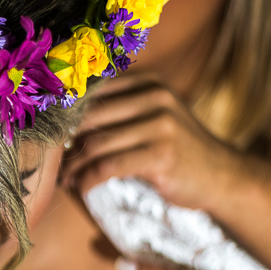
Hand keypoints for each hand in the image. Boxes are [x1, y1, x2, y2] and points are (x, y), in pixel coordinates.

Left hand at [63, 76, 241, 210]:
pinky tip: (81, 187)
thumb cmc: (178, 149)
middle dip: (65, 140)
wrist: (222, 177)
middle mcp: (155, 97)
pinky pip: (109, 166)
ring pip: (96, 144)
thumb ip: (119, 110)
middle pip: (89, 116)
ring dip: (74, 165)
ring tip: (66, 177)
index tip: (47, 131)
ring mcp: (160, 124)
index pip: (93, 91)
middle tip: (51, 158)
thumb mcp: (153, 117)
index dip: (66, 113)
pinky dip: (88, 179)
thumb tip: (65, 117)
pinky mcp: (161, 154)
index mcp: (149, 82)